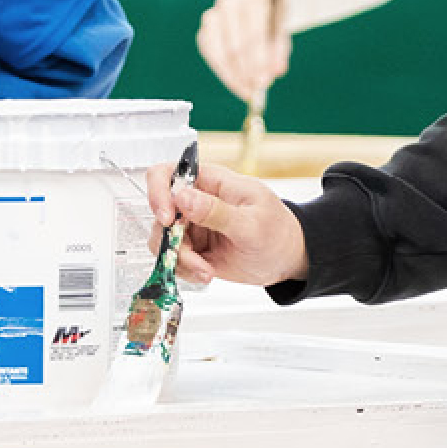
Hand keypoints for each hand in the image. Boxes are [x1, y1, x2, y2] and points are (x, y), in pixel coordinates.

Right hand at [143, 160, 307, 286]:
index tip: (168, 219)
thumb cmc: (278, 232)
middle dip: (171, 240)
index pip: (168, 174)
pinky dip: (185, 270)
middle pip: (161, 213)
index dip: (159, 193)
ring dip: (180, 259)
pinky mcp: (194, 248)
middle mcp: (196, 201)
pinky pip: (173, 258)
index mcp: (211, 182)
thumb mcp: (252, 223)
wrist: (287, 259)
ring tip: (205, 270)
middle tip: (193, 257)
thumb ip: (217, 211)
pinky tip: (206, 273)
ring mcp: (193, 226)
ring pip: (163, 239)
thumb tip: (183, 197)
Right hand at [196, 0, 290, 103]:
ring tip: (245, 90)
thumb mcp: (281, 30)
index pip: (255, 33)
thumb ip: (279, 51)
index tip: (263, 82)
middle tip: (254, 90)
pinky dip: (222, 71)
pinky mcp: (205, 28)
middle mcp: (230, 3)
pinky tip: (235, 82)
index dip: (259, 61)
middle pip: (235, 45)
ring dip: (232, 75)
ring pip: (220, 52)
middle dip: (245, 72)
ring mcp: (214, 15)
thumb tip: (275, 73)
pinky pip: (210, 54)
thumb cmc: (270, 17)